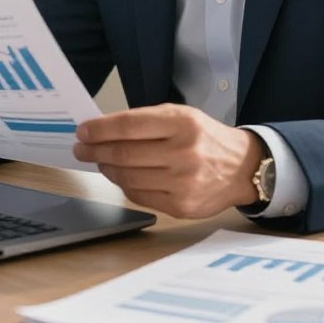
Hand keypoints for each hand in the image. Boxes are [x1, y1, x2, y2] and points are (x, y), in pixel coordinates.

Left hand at [73, 104, 263, 218]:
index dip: (100, 129)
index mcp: (182, 123)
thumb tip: (104, 130)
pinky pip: (139, 196)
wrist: (242, 167)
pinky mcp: (181, 206)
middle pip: (125, 153)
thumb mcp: (181, 116)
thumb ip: (146, 121)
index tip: (83, 131)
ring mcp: (183, 183)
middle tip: (81, 148)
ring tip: (99, 161)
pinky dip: (123, 185)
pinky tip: (119, 176)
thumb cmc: (205, 137)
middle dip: (95, 150)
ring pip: (128, 177)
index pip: (129, 125)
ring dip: (106, 168)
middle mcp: (183, 152)